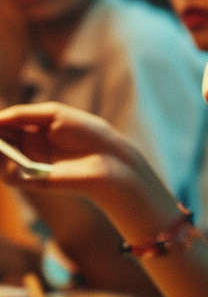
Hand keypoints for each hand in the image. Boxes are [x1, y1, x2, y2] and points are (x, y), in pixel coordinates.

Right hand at [0, 102, 154, 204]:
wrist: (108, 159)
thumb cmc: (87, 134)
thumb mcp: (53, 114)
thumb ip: (22, 114)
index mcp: (35, 131)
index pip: (6, 125)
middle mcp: (30, 148)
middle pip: (1, 141)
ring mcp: (30, 166)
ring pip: (0, 159)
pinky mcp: (34, 182)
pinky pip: (9, 177)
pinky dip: (1, 166)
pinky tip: (4, 155)